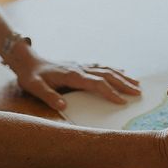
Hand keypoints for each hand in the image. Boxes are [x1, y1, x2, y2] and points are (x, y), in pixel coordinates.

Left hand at [10, 54, 140, 111]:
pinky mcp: (80, 65)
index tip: (122, 101)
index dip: (110, 92)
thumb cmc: (32, 77)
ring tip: (137, 84)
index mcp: (72, 75)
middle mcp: (80, 68)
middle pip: (107, 75)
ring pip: (106, 69)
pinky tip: (122, 72)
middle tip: (138, 93)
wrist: (28, 61)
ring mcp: (81, 65)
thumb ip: (48, 97)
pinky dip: (113, 70)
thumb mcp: (35, 88)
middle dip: (123, 84)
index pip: (96, 84)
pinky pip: (101, 67)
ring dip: (122, 76)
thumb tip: (63, 106)